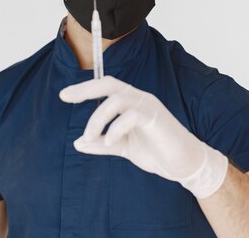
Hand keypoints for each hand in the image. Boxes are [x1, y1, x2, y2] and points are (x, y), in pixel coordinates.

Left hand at [59, 75, 228, 197]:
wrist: (184, 164)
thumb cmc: (157, 151)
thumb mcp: (123, 147)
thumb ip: (101, 144)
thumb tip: (78, 143)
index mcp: (131, 103)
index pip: (105, 87)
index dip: (85, 88)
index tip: (64, 95)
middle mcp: (139, 99)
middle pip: (109, 84)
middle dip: (86, 89)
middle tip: (67, 97)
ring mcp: (148, 108)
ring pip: (116, 100)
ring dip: (97, 118)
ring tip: (90, 136)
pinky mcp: (156, 120)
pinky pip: (131, 116)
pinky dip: (115, 128)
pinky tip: (110, 141)